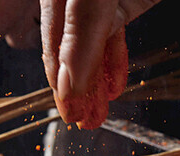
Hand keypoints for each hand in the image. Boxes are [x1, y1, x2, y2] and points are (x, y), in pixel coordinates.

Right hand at [40, 0, 158, 101]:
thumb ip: (80, 33)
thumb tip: (66, 84)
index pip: (53, 42)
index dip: (60, 81)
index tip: (68, 111)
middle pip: (73, 50)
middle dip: (79, 89)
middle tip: (83, 120)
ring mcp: (100, 1)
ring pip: (96, 48)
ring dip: (98, 82)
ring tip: (98, 111)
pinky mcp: (126, 3)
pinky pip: (116, 36)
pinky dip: (115, 63)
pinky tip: (114, 87)